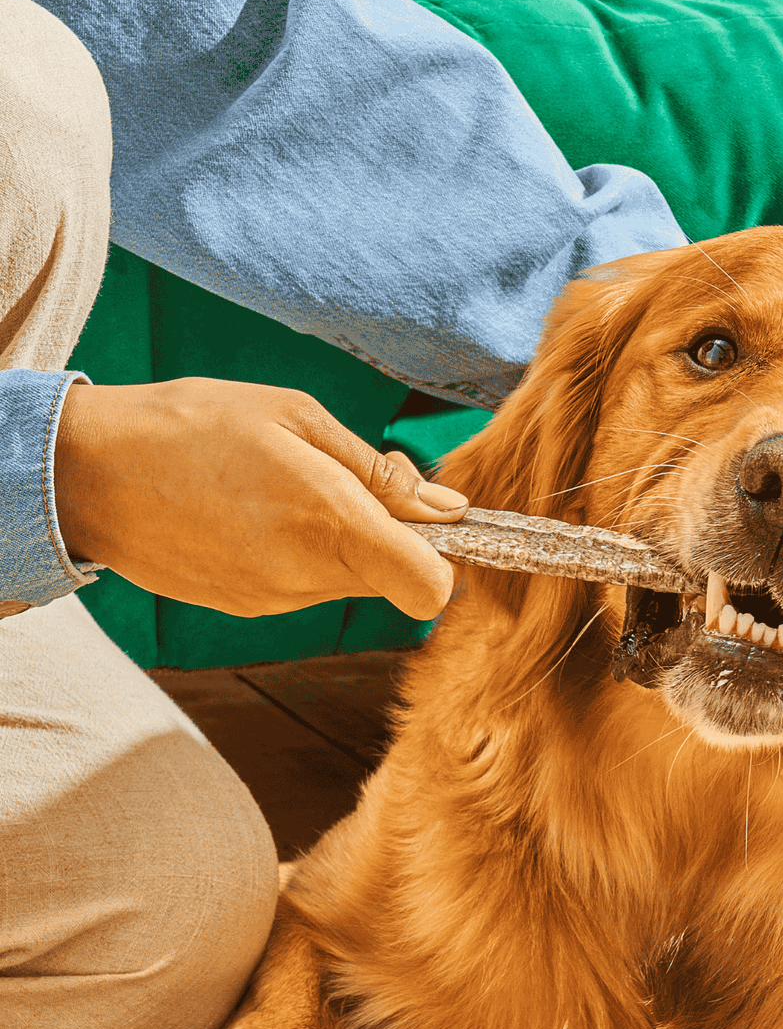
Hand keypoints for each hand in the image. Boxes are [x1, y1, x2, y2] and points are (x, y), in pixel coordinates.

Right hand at [53, 378, 468, 619]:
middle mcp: (307, 575)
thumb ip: (380, 472)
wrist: (88, 474)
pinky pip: (300, 586)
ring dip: (335, 543)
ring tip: (278, 492)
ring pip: (345, 580)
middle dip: (385, 537)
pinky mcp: (246, 609)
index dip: (443, 561)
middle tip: (337, 483)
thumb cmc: (194, 427)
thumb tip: (449, 509)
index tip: (429, 526)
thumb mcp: (296, 419)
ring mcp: (275, 601)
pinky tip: (249, 517)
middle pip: (391, 578)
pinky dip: (293, 555)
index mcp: (331, 522)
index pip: (429, 586)